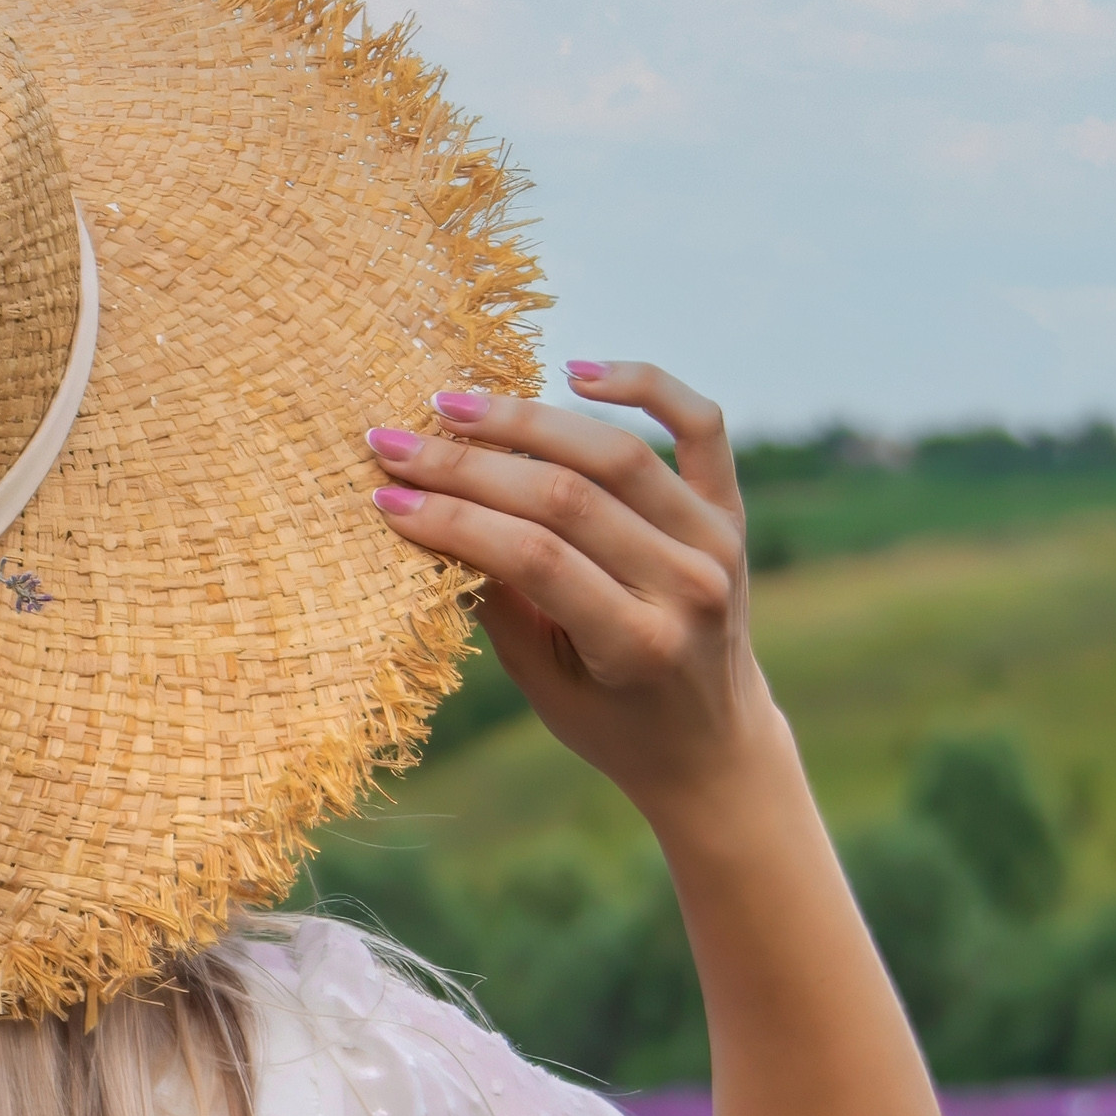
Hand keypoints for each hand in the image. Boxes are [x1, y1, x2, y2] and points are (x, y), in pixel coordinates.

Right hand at [365, 360, 788, 816]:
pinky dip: (644, 385)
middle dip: (466, 465)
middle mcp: (689, 585)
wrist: (716, 744)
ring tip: (452, 405)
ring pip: (616, 452)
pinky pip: (698, 426)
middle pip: (566, 497)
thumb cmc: (614, 724)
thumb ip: (499, 604)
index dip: (453, 520)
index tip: (386, 496)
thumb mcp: (545, 685)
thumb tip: (429, 517)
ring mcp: (717, 541)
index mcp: (640, 643)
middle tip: (395, 442)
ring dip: (525, 420)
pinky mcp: (729, 511)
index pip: (534, 558)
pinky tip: (576, 371)